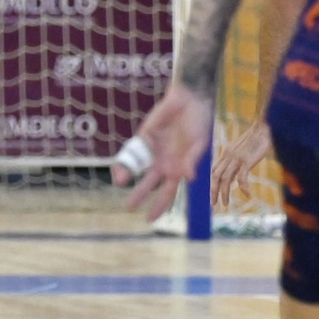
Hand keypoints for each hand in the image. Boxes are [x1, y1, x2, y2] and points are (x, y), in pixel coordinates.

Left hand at [113, 81, 213, 219]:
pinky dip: (127, 158)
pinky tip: (121, 164)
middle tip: (128, 207)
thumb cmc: (198, 123)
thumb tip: (188, 178)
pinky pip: (133, 150)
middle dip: (139, 195)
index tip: (149, 219)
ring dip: (128, 174)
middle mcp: (163, 162)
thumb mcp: (199, 143)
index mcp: (178, 169)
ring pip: (137, 167)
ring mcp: (152, 149)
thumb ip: (191, 160)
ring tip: (120, 182)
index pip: (167, 193)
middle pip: (148, 183)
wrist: (189, 99)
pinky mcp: (144, 136)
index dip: (159, 206)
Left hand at [211, 119, 271, 210]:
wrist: (265, 126)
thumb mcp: (242, 150)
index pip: (213, 171)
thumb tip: (236, 175)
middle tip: (213, 205)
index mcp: (226, 154)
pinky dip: (243, 188)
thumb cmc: (257, 138)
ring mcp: (237, 158)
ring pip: (225, 179)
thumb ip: (237, 161)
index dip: (211, 184)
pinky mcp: (247, 160)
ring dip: (224, 193)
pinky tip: (248, 195)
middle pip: (215, 176)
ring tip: (225, 205)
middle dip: (213, 192)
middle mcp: (228, 156)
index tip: (212, 196)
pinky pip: (242, 177)